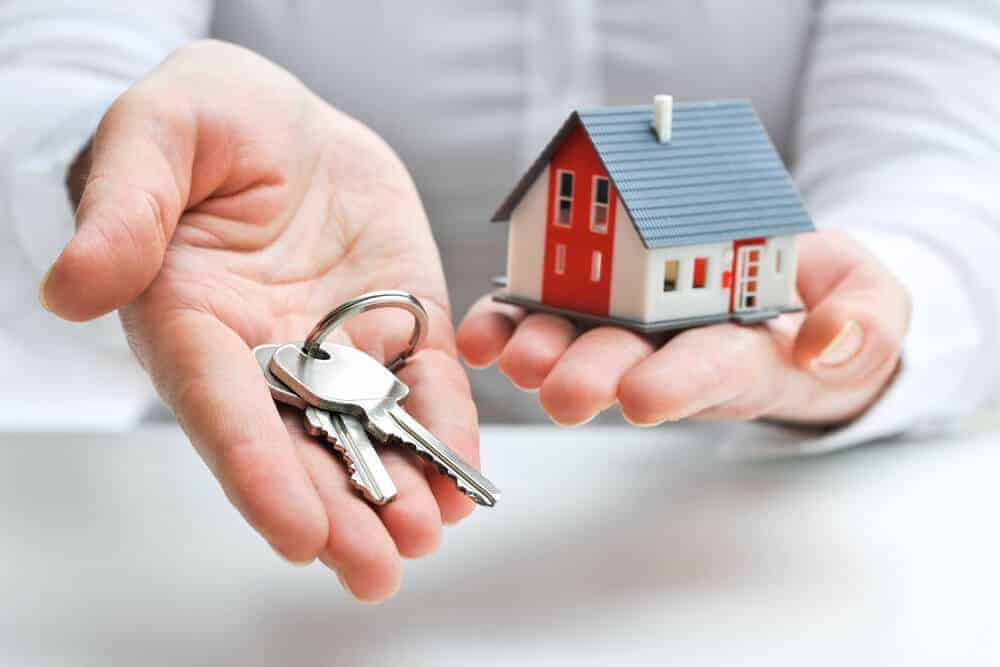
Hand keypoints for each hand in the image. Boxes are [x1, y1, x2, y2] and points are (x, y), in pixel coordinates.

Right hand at [41, 40, 478, 601]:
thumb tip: (73, 288)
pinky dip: (443, 430)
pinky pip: (424, 385)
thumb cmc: (205, 121)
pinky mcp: (398, 323)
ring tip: (428, 537)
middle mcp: (266, 353)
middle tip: (374, 569)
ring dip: (397, 491)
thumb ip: (123, 209)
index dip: (257, 469)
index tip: (295, 530)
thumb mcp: (153, 137)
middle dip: (337, 510)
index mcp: (193, 320)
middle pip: (298, 446)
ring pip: (365, 433)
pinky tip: (463, 480)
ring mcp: (338, 345)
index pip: (223, 407)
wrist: (282, 119)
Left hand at [457, 230, 908, 426]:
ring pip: (580, 344)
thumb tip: (826, 342)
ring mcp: (631, 326)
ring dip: (542, 352)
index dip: (681, 383)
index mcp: (744, 352)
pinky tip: (482, 334)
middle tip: (562, 391)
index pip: (715, 371)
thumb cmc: (826, 299)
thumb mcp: (870, 304)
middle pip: (632, 366)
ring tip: (513, 356)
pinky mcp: (594, 299)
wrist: (785, 283)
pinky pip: (545, 312)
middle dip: (595, 378)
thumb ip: (862, 322)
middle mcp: (676, 349)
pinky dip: (509, 322)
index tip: (646, 397)